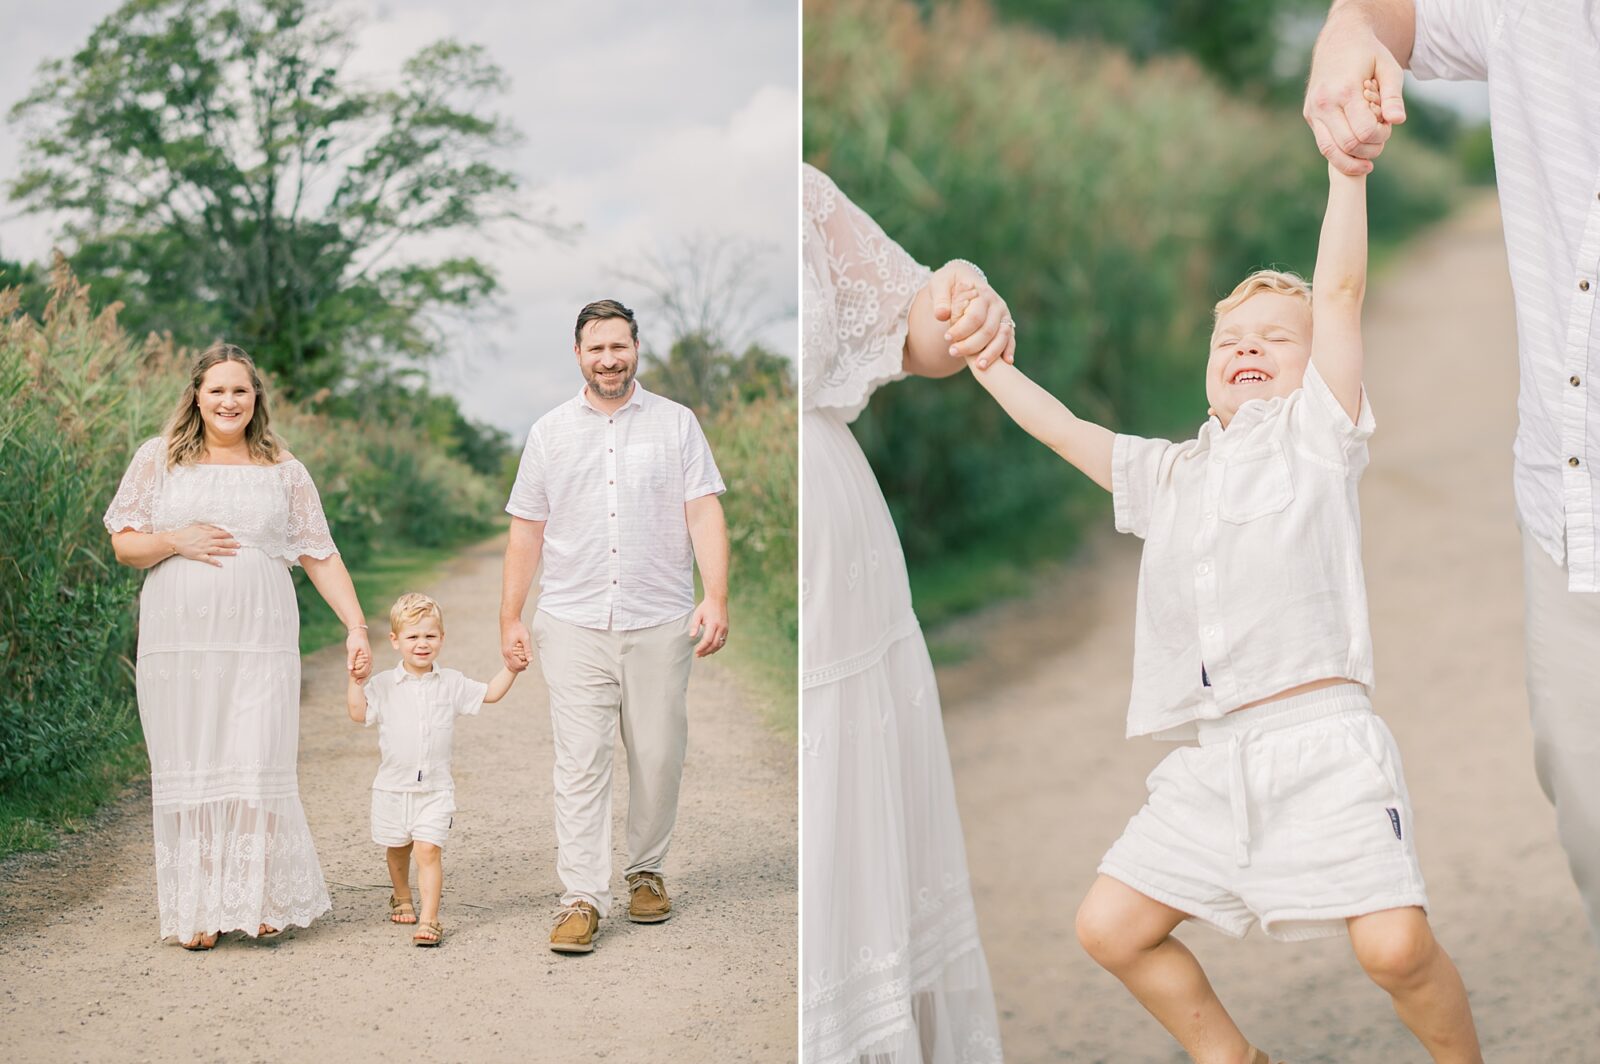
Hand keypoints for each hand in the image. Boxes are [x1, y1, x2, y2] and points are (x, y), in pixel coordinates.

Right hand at [171, 524, 239, 566]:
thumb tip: (219, 529)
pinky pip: (208, 559)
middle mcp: (207, 541)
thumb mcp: (198, 526)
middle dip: (232, 543)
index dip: (229, 535)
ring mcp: (203, 549)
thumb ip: (209, 527)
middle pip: (222, 542)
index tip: (236, 536)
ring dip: (227, 552)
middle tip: (240, 545)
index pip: (221, 534)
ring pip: (218, 550)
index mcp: (207, 533)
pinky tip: (221, 565)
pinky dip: (215, 562)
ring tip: (235, 553)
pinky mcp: (199, 555)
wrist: (175, 540)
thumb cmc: (186, 533)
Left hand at [346, 628, 371, 679]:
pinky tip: (358, 675)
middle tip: (353, 680)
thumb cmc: (355, 639)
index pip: (365, 670)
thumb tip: (350, 669)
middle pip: (367, 672)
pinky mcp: (366, 658)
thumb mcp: (352, 649)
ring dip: (362, 676)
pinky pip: (366, 667)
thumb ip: (351, 659)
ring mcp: (369, 659)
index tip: (351, 674)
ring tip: (356, 682)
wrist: (358, 632)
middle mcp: (370, 659)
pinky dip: (362, 672)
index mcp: (367, 657)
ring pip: (368, 671)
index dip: (358, 674)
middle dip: (361, 677)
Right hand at [501, 619, 531, 672]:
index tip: (529, 657)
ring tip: (525, 661)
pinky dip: (514, 662)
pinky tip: (520, 659)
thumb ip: (528, 650)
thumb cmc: (518, 628)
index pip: (518, 665)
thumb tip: (531, 660)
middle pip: (513, 667)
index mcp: (509, 652)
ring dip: (517, 665)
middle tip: (528, 660)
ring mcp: (504, 652)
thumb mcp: (525, 638)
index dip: (525, 663)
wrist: (509, 621)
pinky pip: (508, 661)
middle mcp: (505, 653)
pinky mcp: (504, 649)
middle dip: (521, 666)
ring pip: (509, 665)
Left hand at [689, 598, 728, 657]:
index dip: (702, 647)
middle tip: (698, 655)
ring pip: (720, 644)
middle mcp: (721, 627)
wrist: (717, 599)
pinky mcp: (726, 629)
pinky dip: (717, 647)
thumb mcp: (697, 615)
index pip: (708, 640)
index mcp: (713, 624)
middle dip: (706, 651)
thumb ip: (694, 626)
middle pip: (714, 644)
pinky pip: (723, 641)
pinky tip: (711, 650)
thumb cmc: (705, 607)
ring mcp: (725, 628)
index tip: (696, 651)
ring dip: (712, 651)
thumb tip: (691, 637)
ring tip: (704, 654)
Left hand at [949, 281, 1016, 370]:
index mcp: (982, 293)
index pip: (975, 316)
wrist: (963, 277)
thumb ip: (940, 299)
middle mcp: (996, 304)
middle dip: (971, 345)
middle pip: (988, 330)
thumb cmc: (949, 282)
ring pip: (1002, 336)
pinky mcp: (1006, 323)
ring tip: (979, 367)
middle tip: (953, 353)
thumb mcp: (940, 284)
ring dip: (991, 353)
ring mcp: (1003, 314)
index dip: (961, 329)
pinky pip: (1010, 338)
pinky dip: (1009, 350)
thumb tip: (941, 315)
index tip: (947, 338)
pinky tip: (1007, 362)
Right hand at [1304, 18, 1405, 175]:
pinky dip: (1340, 155)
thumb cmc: (1368, 54)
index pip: (1364, 131)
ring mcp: (1313, 111)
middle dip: (1370, 149)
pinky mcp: (1310, 116)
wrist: (1339, 40)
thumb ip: (1393, 96)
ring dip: (1352, 161)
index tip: (1389, 126)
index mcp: (1344, 90)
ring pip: (1330, 151)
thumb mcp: (1388, 68)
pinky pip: (1324, 145)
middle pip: (1348, 145)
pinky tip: (1356, 155)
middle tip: (1381, 139)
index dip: (1381, 136)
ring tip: (1368, 162)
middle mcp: (1324, 103)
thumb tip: (1397, 122)